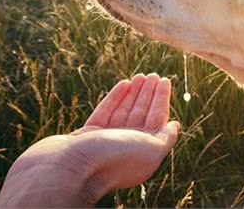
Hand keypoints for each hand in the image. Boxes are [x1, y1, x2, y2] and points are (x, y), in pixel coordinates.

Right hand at [0, 74, 179, 207]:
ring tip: (141, 76)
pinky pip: (105, 113)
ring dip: (134, 94)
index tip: (165, 80)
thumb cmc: (112, 160)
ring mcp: (105, 141)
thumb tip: (174, 125)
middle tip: (154, 75)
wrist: (69, 168)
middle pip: (141, 114)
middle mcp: (125, 147)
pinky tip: (124, 85)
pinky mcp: (86, 136)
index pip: (157, 120)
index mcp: (143, 152)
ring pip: (123, 112)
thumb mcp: (150, 151)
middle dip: (148, 94)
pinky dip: (115, 98)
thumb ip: (164, 139)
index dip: (162, 99)